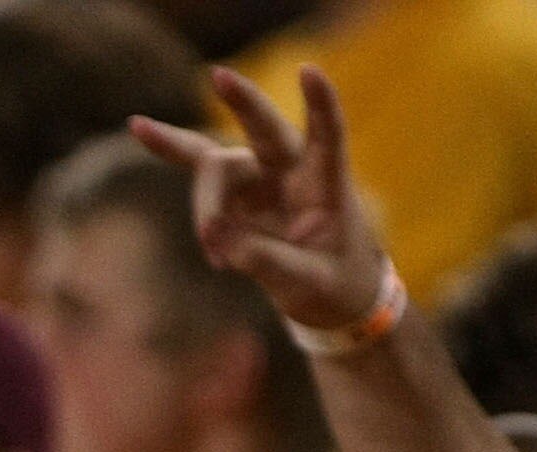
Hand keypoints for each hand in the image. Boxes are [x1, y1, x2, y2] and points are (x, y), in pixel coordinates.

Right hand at [131, 65, 390, 334]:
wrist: (326, 295)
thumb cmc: (333, 283)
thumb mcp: (308, 281)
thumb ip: (267, 260)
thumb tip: (220, 237)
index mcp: (326, 182)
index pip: (326, 135)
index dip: (319, 103)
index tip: (307, 71)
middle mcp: (291, 170)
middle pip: (263, 128)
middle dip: (241, 101)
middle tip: (218, 74)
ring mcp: (260, 180)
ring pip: (216, 168)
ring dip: (205, 205)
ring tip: (213, 250)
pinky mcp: (235, 198)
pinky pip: (204, 197)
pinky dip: (203, 224)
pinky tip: (216, 259)